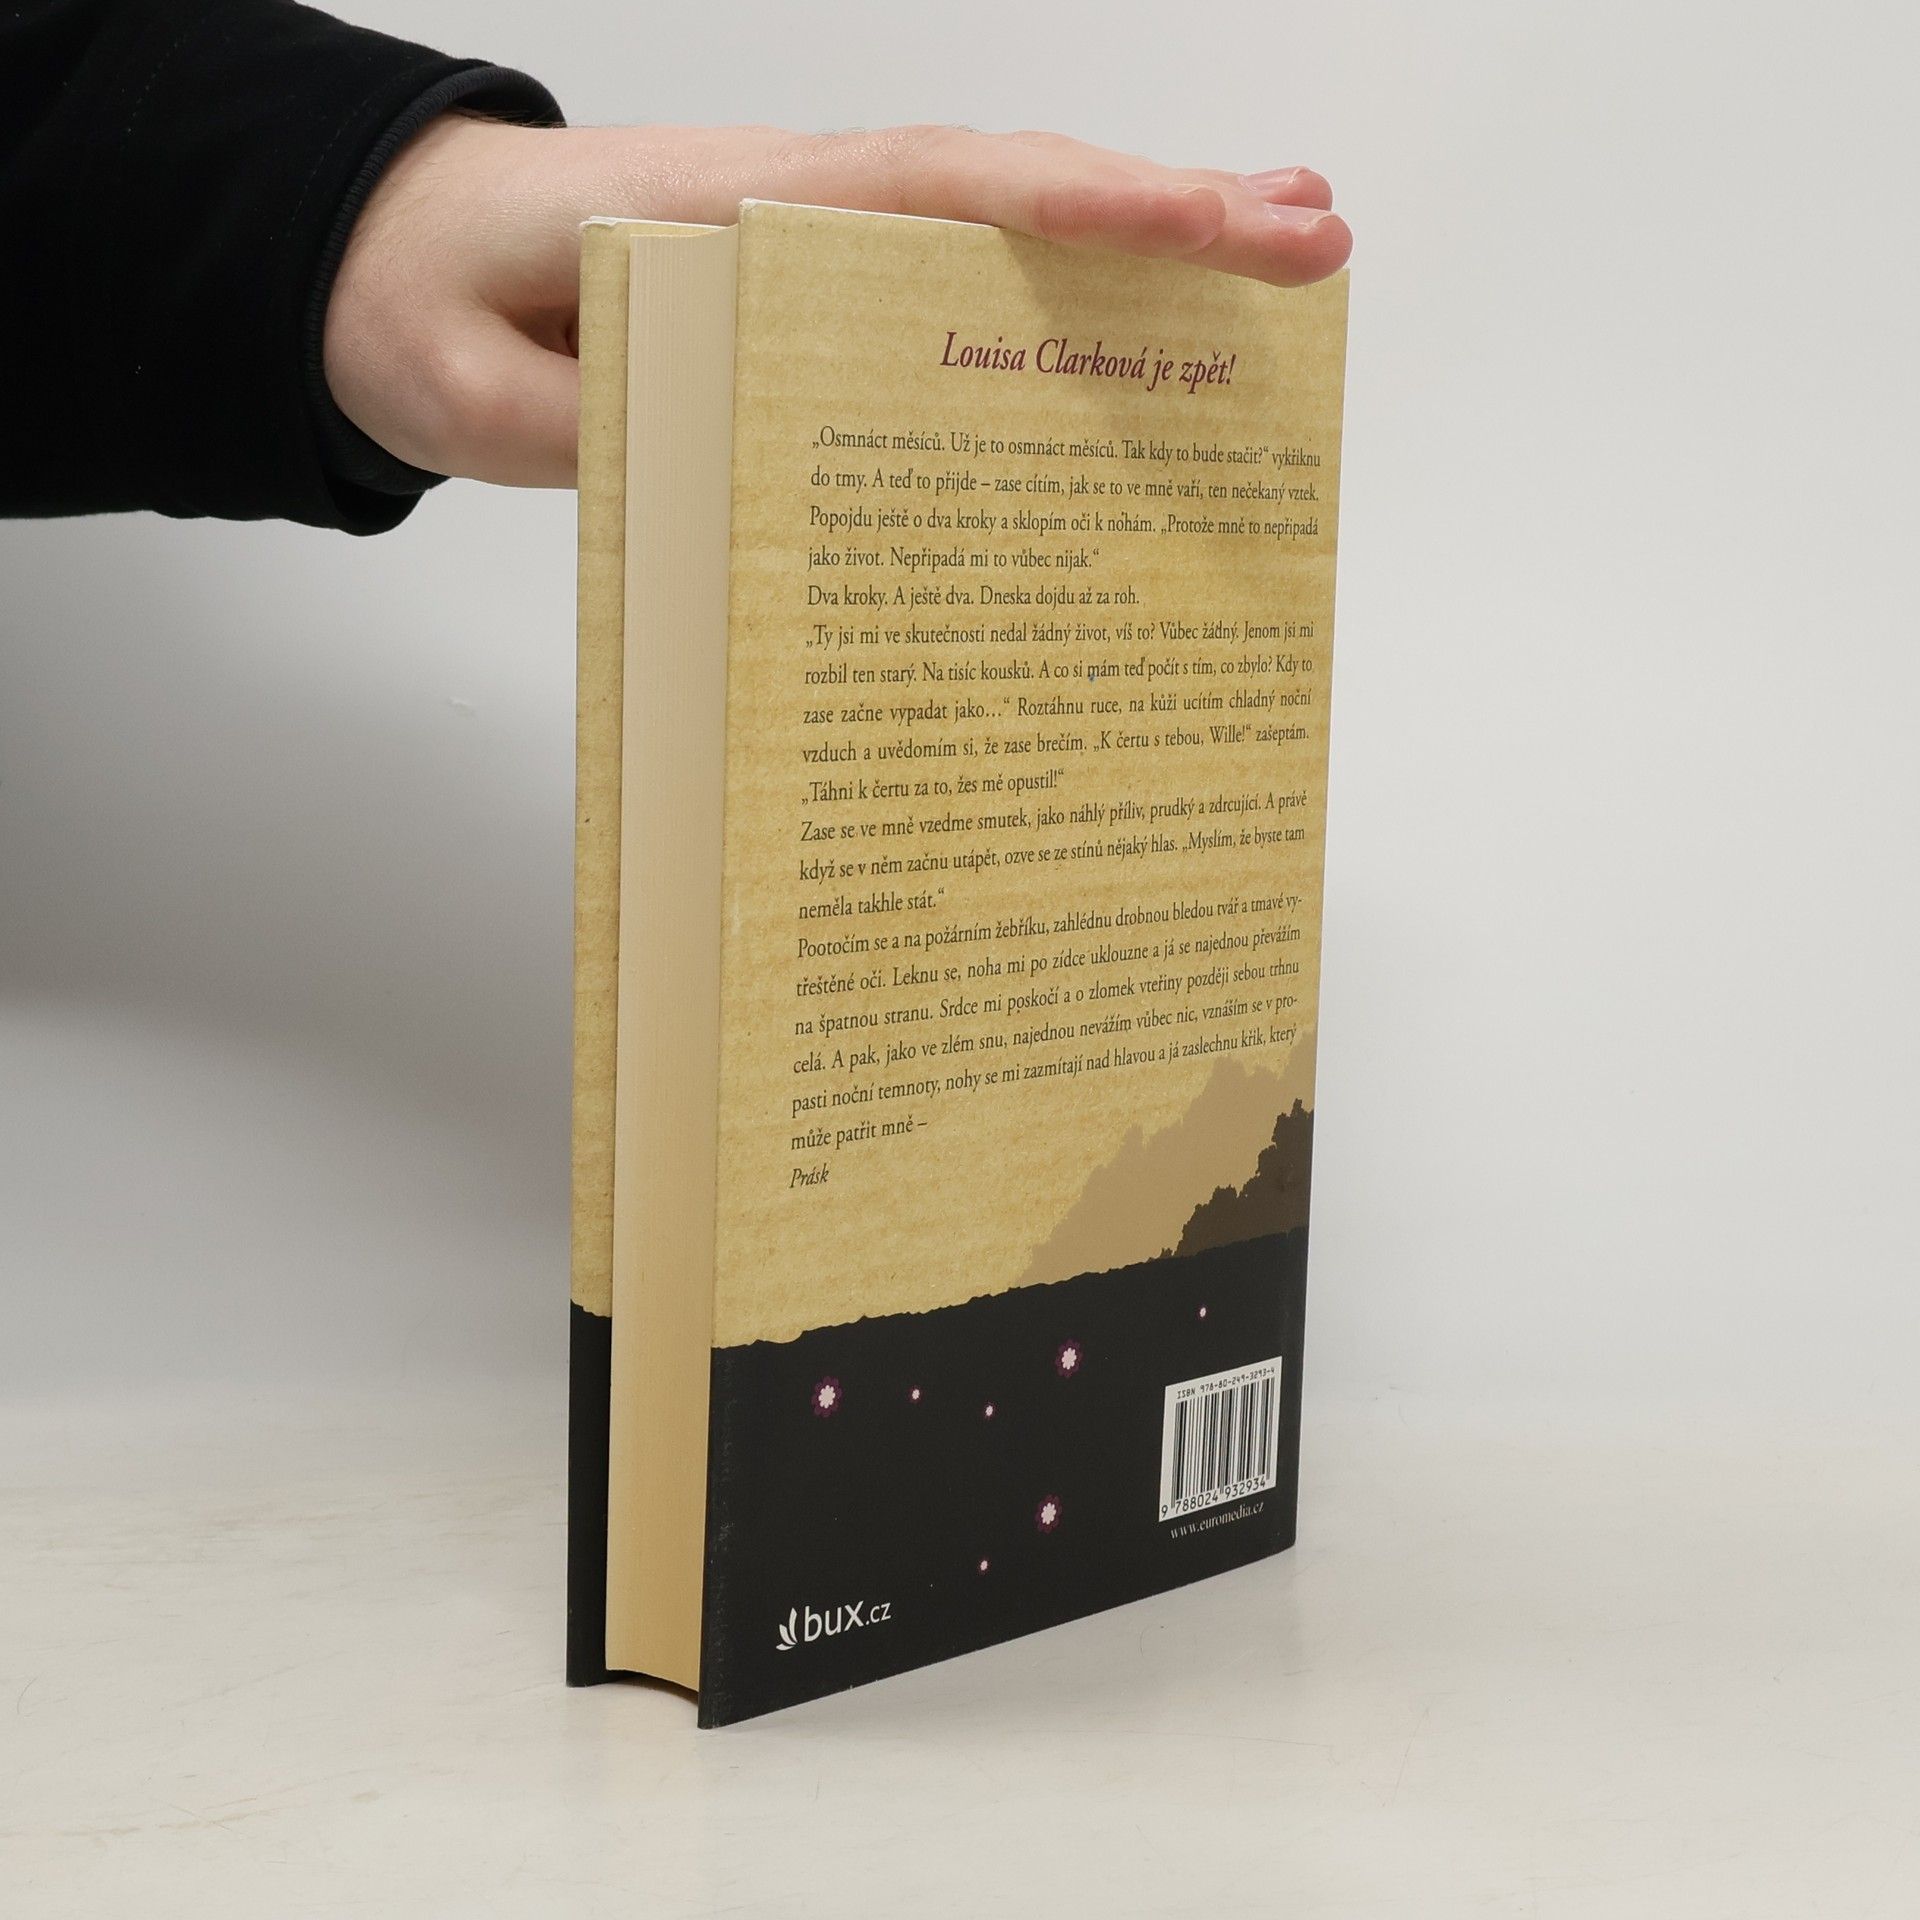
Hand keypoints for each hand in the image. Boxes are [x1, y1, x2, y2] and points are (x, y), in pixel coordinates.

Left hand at [323, 120, 1352, 489]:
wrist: (379, 265)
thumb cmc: (426, 305)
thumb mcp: (477, 387)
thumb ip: (595, 429)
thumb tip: (732, 464)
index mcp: (733, 213)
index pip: (942, 193)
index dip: (1087, 205)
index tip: (1224, 224)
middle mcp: (797, 212)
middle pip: (1009, 196)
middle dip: (1169, 215)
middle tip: (1318, 240)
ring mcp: (811, 250)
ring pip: (995, 235)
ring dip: (1136, 245)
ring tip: (1276, 264)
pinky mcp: (807, 301)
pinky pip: (945, 292)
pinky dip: (1044, 296)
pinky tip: (1119, 333)